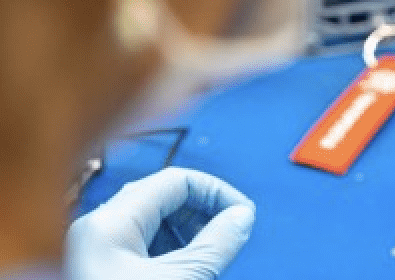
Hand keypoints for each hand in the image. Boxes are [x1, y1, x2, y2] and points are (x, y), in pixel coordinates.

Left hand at [67, 167, 255, 279]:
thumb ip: (217, 243)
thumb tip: (241, 218)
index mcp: (109, 223)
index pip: (176, 181)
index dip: (217, 193)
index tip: (243, 216)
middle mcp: (97, 232)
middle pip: (163, 200)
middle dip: (203, 215)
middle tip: (231, 236)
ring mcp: (94, 255)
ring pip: (152, 226)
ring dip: (189, 236)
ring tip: (212, 258)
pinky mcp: (99, 274)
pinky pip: (141, 250)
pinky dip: (170, 254)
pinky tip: (188, 270)